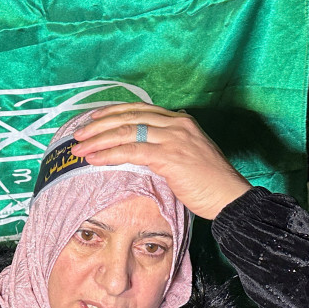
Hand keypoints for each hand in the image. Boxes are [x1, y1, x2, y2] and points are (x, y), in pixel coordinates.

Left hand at [71, 103, 250, 219]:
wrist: (230, 198)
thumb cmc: (210, 183)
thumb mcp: (187, 155)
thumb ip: (166, 146)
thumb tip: (140, 149)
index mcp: (180, 121)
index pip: (140, 109)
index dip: (113, 112)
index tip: (93, 118)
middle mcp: (177, 124)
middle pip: (129, 117)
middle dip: (99, 125)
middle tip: (78, 134)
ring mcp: (174, 138)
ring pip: (126, 132)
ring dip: (98, 140)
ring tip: (79, 148)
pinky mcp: (170, 157)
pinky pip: (132, 151)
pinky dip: (109, 154)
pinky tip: (94, 159)